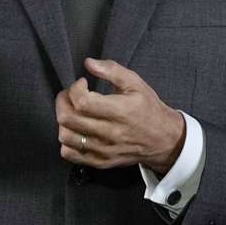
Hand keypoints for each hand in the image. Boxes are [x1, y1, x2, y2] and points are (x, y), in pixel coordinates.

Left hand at [55, 58, 186, 173]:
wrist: (163, 139)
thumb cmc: (147, 108)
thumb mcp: (135, 83)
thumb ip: (111, 70)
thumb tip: (88, 63)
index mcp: (120, 111)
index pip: (82, 102)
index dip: (75, 89)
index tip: (82, 83)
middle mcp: (111, 133)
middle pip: (68, 119)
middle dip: (63, 101)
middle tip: (71, 94)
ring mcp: (104, 150)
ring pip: (66, 137)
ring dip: (63, 120)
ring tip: (73, 111)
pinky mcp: (101, 161)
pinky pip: (70, 154)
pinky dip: (66, 140)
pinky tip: (76, 129)